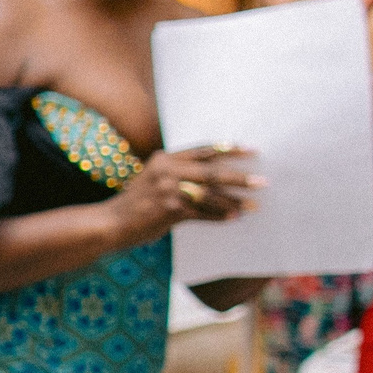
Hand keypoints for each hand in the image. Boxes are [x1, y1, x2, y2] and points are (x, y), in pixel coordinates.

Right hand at [115, 144, 258, 238]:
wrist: (110, 223)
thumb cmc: (134, 204)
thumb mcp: (152, 179)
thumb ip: (176, 173)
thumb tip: (211, 179)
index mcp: (164, 158)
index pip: (203, 150)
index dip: (229, 149)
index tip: (251, 150)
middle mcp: (166, 170)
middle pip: (212, 171)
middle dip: (240, 177)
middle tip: (262, 181)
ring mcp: (167, 189)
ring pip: (210, 194)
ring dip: (234, 201)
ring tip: (254, 205)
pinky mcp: (169, 210)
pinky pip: (202, 213)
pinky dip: (219, 216)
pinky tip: (234, 219)